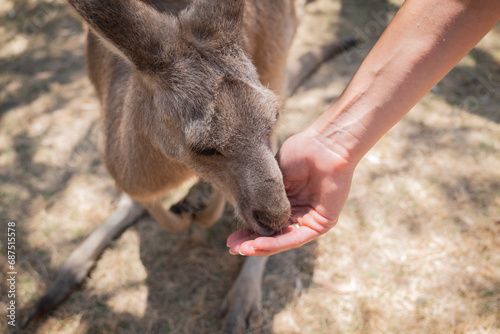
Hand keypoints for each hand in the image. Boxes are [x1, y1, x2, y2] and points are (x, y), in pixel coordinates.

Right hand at [227, 129, 355, 255]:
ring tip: (242, 249)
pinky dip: (277, 243)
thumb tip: (245, 216)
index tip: (229, 239)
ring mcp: (311, 218)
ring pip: (284, 240)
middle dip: (252, 243)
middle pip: (274, 235)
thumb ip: (262, 198)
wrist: (322, 146)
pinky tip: (259, 244)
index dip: (249, 232)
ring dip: (262, 246)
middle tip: (232, 249)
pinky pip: (297, 238)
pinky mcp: (323, 223)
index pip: (267, 223)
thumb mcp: (272, 179)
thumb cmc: (299, 154)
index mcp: (288, 201)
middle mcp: (300, 212)